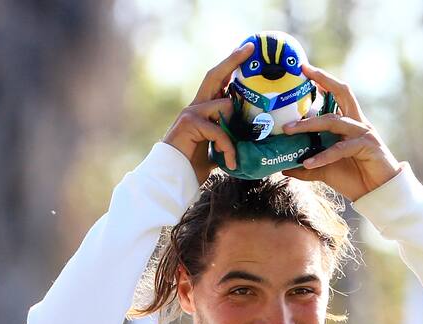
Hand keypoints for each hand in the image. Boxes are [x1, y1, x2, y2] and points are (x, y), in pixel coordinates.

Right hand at [161, 42, 253, 184]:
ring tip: (236, 155)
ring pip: (226, 104)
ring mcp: (191, 111)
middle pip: (215, 74)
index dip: (231, 65)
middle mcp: (196, 105)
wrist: (172, 176)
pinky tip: (231, 162)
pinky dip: (229, 148)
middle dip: (233, 60)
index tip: (246, 51)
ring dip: (237, 130)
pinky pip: (220, 130)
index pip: (218, 80)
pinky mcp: (190, 122)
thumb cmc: (194, 164)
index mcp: (204, 108)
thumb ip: (229, 139)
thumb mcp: (217, 148)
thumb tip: (249, 143)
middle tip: (250, 49)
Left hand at [280, 65, 401, 200]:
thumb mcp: (325, 170)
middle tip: (303, 71)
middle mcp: (357, 123)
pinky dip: (323, 156)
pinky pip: (340, 148)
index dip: (323, 80)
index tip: (304, 69)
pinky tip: (308, 163)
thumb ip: (307, 167)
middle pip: (342, 92)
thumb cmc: (355, 179)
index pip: (337, 94)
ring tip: (288, 130)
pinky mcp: (367, 147)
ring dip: (309, 124)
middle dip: (323, 79)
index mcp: (349, 123)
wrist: (379, 194)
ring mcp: (364, 133)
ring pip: (334, 120)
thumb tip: (284, 166)